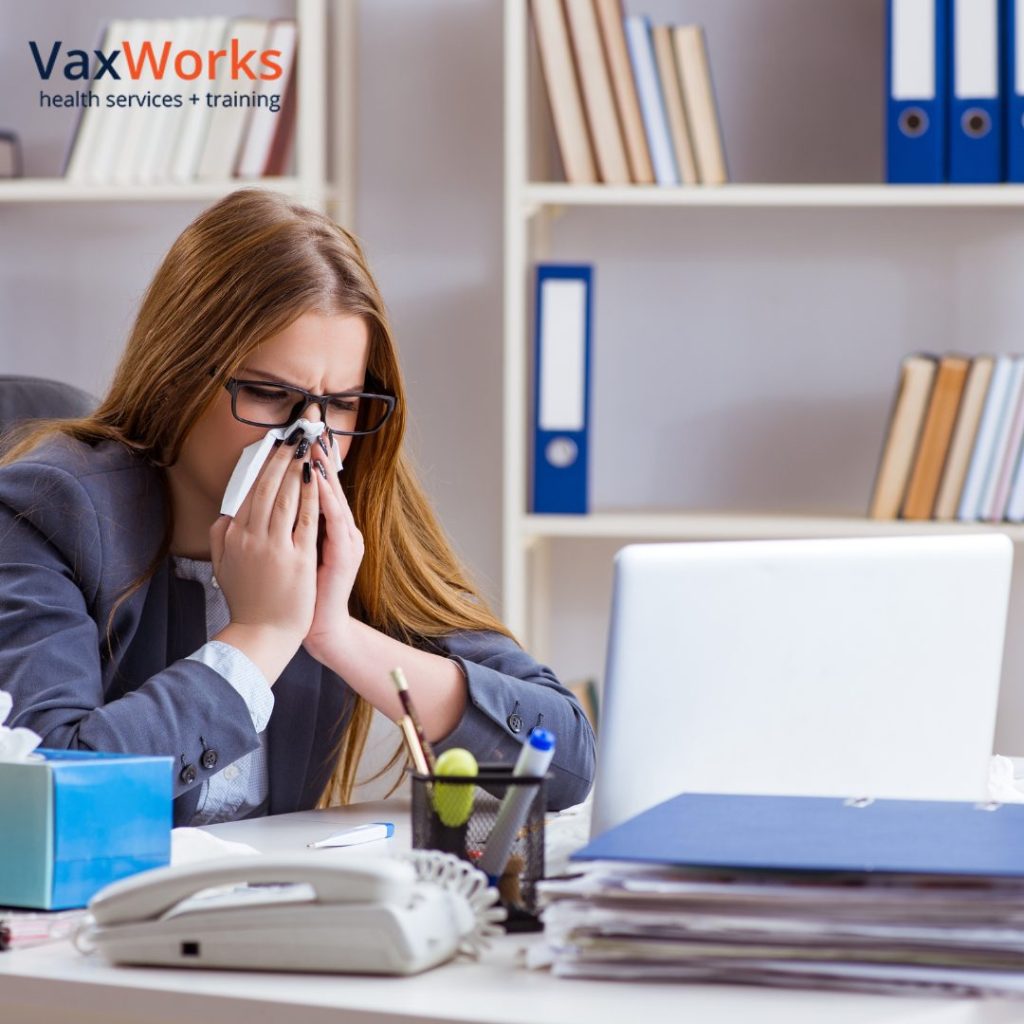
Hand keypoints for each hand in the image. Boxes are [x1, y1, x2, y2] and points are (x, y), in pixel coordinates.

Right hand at [209, 435, 319, 678]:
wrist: (262, 635)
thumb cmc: (248, 602)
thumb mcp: (224, 567)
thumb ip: (221, 538)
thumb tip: (225, 514)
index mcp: (234, 537)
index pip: (249, 492)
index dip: (263, 465)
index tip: (274, 445)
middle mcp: (251, 537)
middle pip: (266, 488)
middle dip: (281, 457)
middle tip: (293, 433)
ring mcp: (274, 547)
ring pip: (284, 497)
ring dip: (295, 468)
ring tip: (305, 446)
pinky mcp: (296, 559)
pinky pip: (304, 519)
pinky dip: (310, 495)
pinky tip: (316, 477)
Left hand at [303, 442, 363, 664]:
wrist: (317, 626)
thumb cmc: (301, 594)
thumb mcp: (290, 556)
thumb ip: (281, 531)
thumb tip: (256, 508)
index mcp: (324, 528)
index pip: (315, 486)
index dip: (307, 460)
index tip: (297, 434)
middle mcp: (340, 529)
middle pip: (328, 484)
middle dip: (318, 454)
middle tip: (309, 427)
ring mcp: (346, 539)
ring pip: (333, 496)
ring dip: (323, 470)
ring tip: (313, 445)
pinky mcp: (345, 553)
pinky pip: (334, 521)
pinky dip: (326, 499)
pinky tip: (317, 482)